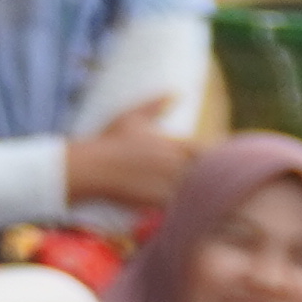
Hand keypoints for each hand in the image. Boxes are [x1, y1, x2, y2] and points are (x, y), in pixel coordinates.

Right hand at [63, 96, 200, 217]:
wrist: (89, 169)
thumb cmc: (108, 142)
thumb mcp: (131, 118)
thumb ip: (156, 105)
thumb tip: (177, 93)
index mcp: (172, 145)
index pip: (209, 151)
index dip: (213, 157)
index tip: (209, 161)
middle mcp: (173, 164)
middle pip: (207, 173)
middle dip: (209, 176)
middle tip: (208, 181)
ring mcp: (166, 184)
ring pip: (196, 192)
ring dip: (198, 193)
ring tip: (197, 196)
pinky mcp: (157, 202)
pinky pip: (180, 208)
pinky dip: (183, 208)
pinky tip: (181, 208)